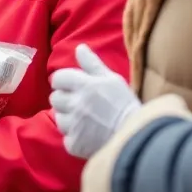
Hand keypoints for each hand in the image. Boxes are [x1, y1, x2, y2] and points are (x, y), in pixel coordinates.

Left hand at [50, 44, 141, 159]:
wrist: (136, 136)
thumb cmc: (125, 105)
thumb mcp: (112, 79)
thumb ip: (92, 63)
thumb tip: (79, 48)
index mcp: (84, 85)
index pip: (58, 78)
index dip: (63, 81)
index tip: (71, 86)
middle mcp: (76, 104)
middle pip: (54, 98)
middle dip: (64, 99)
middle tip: (78, 104)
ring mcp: (74, 125)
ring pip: (58, 119)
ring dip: (68, 119)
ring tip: (84, 120)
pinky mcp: (75, 144)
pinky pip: (66, 139)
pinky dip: (74, 138)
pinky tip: (87, 135)